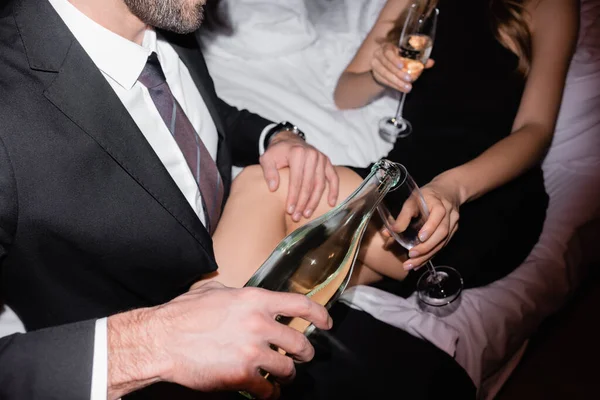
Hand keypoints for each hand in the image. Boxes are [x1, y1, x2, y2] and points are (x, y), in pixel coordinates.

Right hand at [108, 282, 331, 399]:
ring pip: (288, 368)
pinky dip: (270, 394)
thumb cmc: (182, 314)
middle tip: (301, 356)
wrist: (162, 341)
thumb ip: (233, 292)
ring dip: (287, 374)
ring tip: (281, 376)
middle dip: (304, 353)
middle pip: (300, 342)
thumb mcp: (211, 290)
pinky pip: (268, 389)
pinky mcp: (243, 375)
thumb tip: (238, 295)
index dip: (320, 315)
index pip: (301, 305)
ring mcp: (253, 350)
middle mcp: (260, 323)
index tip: (327, 323)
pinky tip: (266, 393)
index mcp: (255, 300)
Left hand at [260, 131, 338, 221]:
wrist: (289, 140)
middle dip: (303, 203)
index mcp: (297, 153)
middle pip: (309, 184)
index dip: (293, 197)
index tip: (289, 210)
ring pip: (320, 184)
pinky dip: (333, 191)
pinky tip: (331, 203)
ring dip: (314, 201)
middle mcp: (312, 154)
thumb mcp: (267, 158)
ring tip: (307, 214)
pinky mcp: (327, 162)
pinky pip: (333, 178)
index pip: (296, 180)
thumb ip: (269, 172)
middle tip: (297, 216)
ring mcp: (321, 158)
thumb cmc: (277, 152)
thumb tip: (273, 188)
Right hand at [370, 42, 433, 92]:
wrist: (385, 65)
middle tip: (409, 80)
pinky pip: (384, 81)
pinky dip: (394, 85)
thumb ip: (418, 59)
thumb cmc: (398, 58)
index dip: (395, 60)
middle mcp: (378, 55)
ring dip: (397, 82)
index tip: (402, 66)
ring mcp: (375, 65)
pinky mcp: (375, 74)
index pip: (388, 53)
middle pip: (387, 65)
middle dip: (398, 74)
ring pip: (385, 74)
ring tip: (407, 87)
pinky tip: (401, 88)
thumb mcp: (407, 56)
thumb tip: (431, 62)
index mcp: (387, 47)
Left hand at [387, 179, 460, 270]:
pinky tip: (419, 263)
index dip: (430, 226)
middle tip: (411, 255)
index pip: (438, 214)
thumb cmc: (426, 196)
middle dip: (426, 246)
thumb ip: (402, 216)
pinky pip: (442, 246)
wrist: (447, 192)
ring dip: (427, 255)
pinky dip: (430, 255)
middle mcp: (449, 214)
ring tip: (412, 265)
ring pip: (443, 242)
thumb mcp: (412, 200)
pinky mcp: (452, 232)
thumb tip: (388, 232)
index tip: (420, 237)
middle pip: (442, 232)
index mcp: (439, 202)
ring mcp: (453, 224)